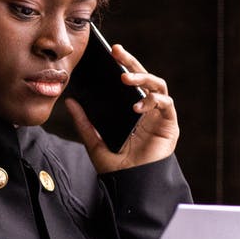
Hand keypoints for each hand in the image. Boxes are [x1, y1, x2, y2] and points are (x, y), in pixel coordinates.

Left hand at [65, 44, 178, 173]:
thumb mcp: (94, 142)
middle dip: (131, 63)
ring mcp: (159, 116)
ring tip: (126, 79)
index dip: (122, 65)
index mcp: (131, 110)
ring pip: (157, 85)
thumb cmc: (116, 167)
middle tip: (117, 52)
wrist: (130, 186)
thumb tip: (70, 101)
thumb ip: (84, 122)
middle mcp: (147, 109)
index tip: (109, 52)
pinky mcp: (169, 125)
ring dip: (143, 78)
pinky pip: (166, 104)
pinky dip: (154, 100)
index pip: (128, 82)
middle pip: (143, 78)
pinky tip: (138, 105)